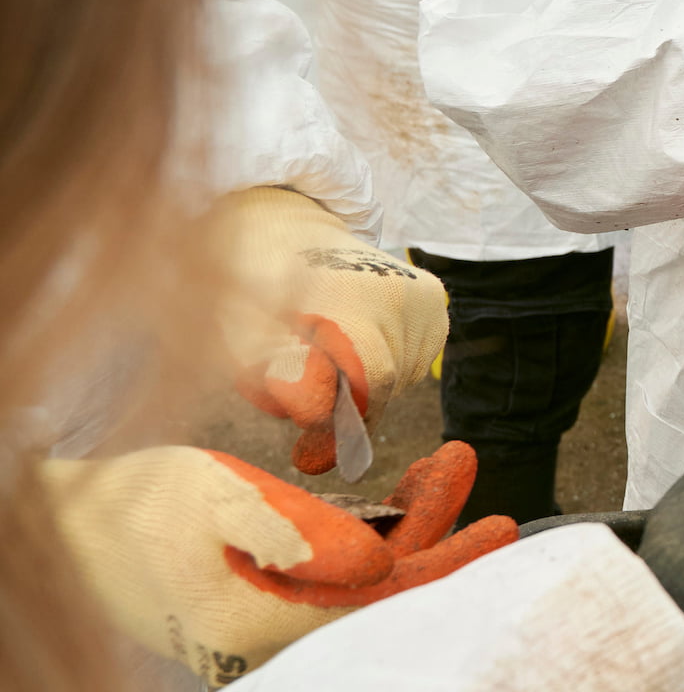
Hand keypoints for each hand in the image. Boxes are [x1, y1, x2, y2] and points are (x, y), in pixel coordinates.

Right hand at [43, 442, 512, 686]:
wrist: (61, 530)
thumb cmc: (135, 505)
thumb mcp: (218, 496)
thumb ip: (300, 532)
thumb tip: (379, 564)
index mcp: (262, 624)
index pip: (383, 600)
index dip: (448, 562)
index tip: (501, 525)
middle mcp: (269, 642)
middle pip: (381, 592)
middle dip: (432, 527)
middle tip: (458, 461)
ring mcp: (263, 630)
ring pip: (362, 582)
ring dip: (403, 525)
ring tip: (433, 468)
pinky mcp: (259, 610)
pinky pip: (334, 581)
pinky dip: (368, 537)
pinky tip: (391, 499)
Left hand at [217, 187, 447, 474]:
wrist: (286, 232)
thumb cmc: (251, 288)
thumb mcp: (241, 337)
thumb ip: (276, 395)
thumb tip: (316, 460)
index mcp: (352, 297)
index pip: (372, 381)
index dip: (342, 420)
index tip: (308, 446)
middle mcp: (399, 292)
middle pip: (388, 384)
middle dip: (348, 404)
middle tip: (307, 394)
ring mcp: (423, 293)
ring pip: (405, 377)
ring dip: (368, 386)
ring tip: (330, 357)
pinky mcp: (435, 296)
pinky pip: (416, 359)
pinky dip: (388, 367)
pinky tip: (357, 342)